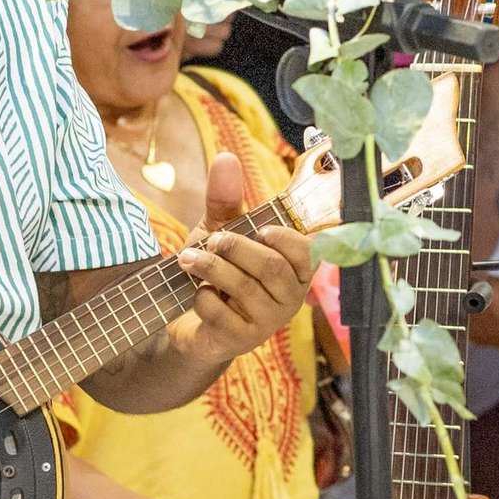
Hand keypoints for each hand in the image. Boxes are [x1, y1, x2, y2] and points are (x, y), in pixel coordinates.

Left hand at [176, 151, 315, 363]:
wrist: (192, 322)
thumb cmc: (216, 272)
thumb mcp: (218, 231)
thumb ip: (225, 199)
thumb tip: (226, 157)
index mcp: (295, 268)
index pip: (310, 253)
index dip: (289, 241)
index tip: (262, 230)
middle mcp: (290, 296)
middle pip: (271, 267)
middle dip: (235, 247)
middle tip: (212, 240)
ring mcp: (268, 322)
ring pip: (244, 289)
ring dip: (211, 268)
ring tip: (187, 259)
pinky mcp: (242, 341)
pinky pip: (222, 314)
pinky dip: (202, 298)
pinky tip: (196, 295)